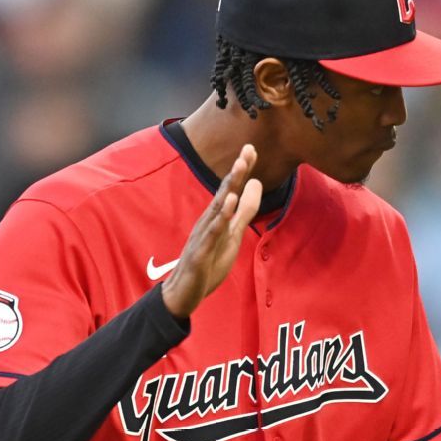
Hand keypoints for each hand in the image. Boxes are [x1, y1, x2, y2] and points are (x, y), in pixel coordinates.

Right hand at [162, 144, 262, 318]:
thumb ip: (245, 211)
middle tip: (247, 150)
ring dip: (230, 188)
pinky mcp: (201, 252)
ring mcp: (203, 235)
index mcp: (217, 216)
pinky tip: (230, 203)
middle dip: (237, 172)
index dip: (241, 171)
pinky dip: (221, 217)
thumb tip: (256, 184)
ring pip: (218, 208)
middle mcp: (208, 221)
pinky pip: (213, 232)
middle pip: (225, 193)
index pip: (231, 189)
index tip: (251, 148)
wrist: (184, 292)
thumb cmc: (208, 262)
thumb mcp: (233, 235)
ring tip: (240, 168)